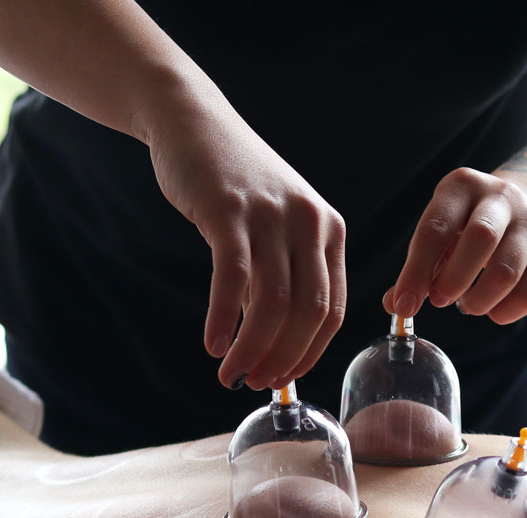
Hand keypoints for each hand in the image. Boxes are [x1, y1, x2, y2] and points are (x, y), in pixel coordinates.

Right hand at [147, 101, 345, 389]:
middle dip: (283, 359)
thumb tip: (275, 343)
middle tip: (255, 383)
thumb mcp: (276, 225)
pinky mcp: (230, 212)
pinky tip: (213, 345)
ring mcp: (271, 216)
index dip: (309, 354)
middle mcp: (309, 223)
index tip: (283, 378)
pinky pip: (233, 280)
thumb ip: (282, 274)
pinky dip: (224, 320)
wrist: (194, 124)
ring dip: (252, 348)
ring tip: (231, 374)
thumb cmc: (235, 184)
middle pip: (308, 312)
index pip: (333, 310)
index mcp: (329, 230)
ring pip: (273, 304)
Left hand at [383, 168, 526, 325]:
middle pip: (480, 239)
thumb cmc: (470, 224)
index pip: (435, 229)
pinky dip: (506, 311)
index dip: (416, 272)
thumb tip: (396, 305)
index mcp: (462, 186)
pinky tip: (492, 310)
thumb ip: (418, 268)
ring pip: (506, 270)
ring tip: (468, 304)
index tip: (405, 305)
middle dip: (454, 280)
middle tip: (441, 300)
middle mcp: (502, 196)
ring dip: (480, 300)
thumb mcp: (441, 232)